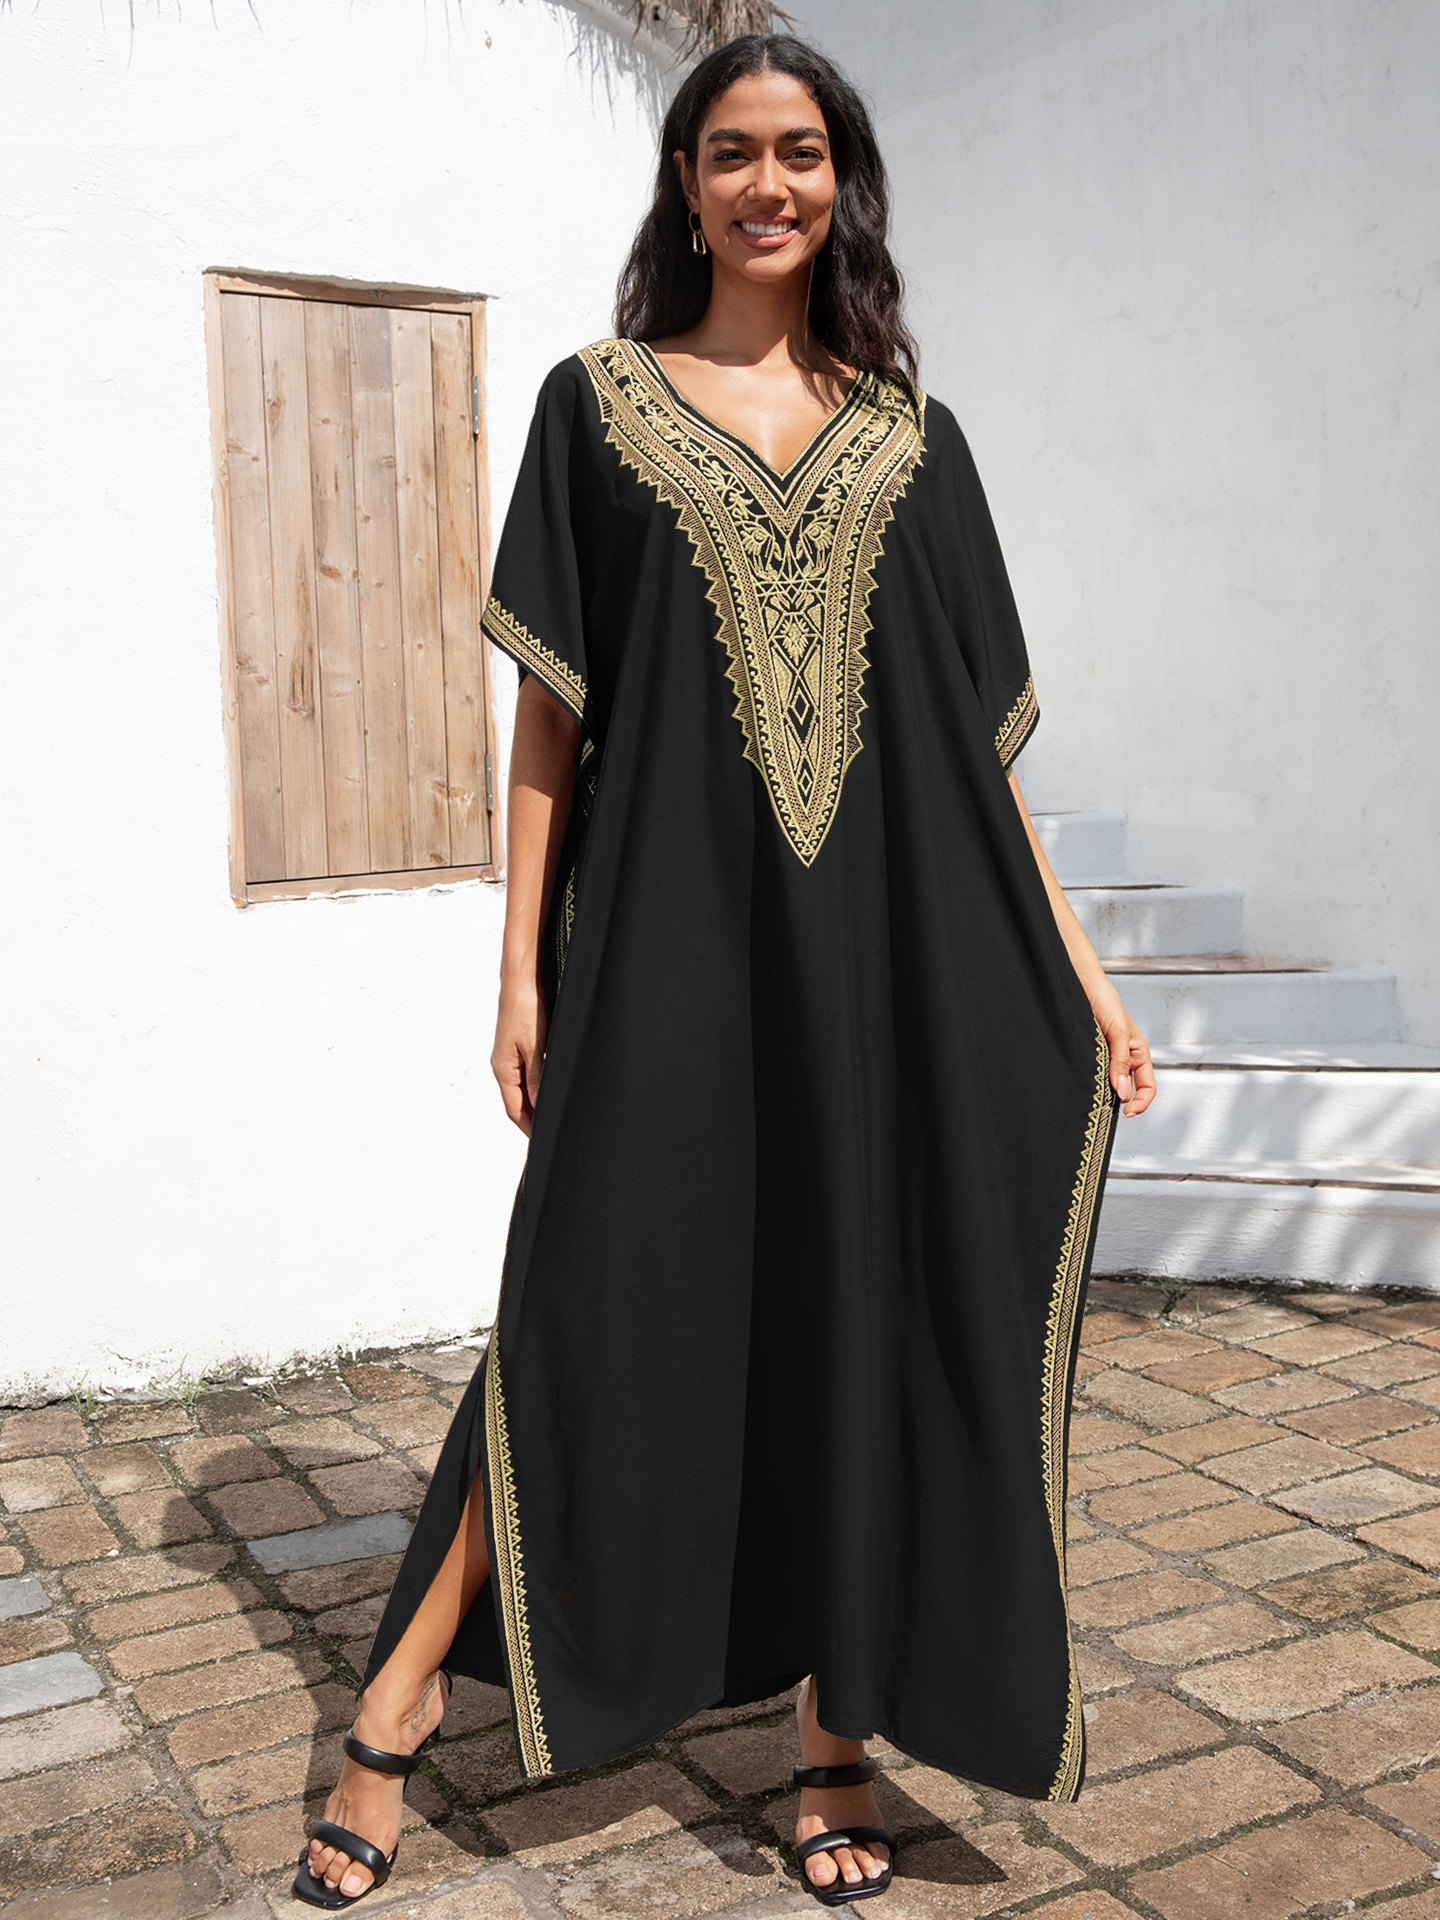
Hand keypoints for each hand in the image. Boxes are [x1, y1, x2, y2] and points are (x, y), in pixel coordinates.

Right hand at [491, 975, 547, 1135]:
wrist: (521, 979)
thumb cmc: (525, 1008)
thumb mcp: (535, 1047)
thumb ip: (537, 1078)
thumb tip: (538, 1106)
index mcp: (503, 1069)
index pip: (514, 1110)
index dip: (528, 1127)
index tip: (542, 1142)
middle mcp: (503, 1065)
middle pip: (517, 1102)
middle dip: (531, 1120)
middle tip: (550, 1133)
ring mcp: (509, 1055)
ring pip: (522, 1089)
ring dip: (534, 1104)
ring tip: (551, 1117)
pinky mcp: (518, 1045)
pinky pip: (526, 1074)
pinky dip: (536, 1087)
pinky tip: (547, 1089)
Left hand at [1086, 977, 1155, 1117]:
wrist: (1083, 985)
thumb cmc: (1106, 1002)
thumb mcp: (1119, 1033)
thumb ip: (1121, 1063)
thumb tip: (1123, 1093)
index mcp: (1139, 1054)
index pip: (1147, 1088)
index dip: (1141, 1103)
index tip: (1127, 1113)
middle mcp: (1125, 1059)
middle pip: (1129, 1091)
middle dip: (1120, 1102)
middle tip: (1103, 1109)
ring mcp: (1108, 1058)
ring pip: (1110, 1085)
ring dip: (1103, 1093)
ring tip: (1092, 1098)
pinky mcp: (1092, 1055)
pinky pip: (1095, 1075)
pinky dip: (1091, 1083)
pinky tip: (1083, 1085)